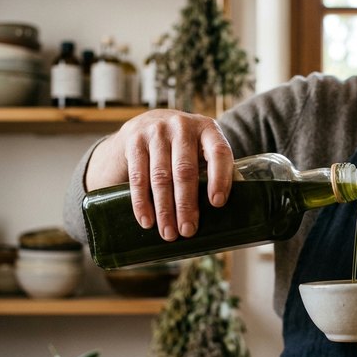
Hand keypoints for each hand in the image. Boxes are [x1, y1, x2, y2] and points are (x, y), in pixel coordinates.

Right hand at [85, 109, 233, 241]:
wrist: (148, 123)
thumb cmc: (184, 148)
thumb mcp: (201, 149)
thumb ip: (211, 172)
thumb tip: (221, 217)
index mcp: (208, 128)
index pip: (219, 152)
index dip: (219, 178)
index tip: (216, 203)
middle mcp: (182, 126)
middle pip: (185, 170)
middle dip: (186, 205)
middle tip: (188, 231)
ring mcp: (156, 131)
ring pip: (161, 176)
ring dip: (164, 209)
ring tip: (168, 233)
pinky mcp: (134, 140)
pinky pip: (138, 176)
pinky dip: (142, 202)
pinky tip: (147, 220)